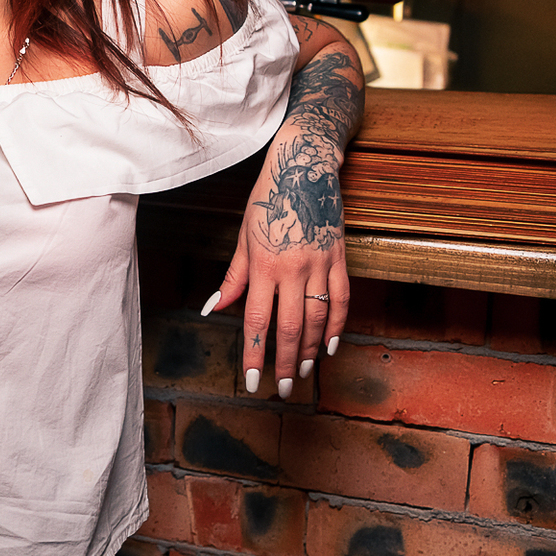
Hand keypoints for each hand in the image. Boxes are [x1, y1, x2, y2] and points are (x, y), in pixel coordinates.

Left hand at [205, 129, 350, 398]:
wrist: (303, 166)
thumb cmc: (267, 200)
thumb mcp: (243, 236)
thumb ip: (233, 276)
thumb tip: (214, 307)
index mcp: (262, 264)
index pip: (257, 320)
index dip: (255, 354)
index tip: (253, 380)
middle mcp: (292, 268)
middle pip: (290, 327)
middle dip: (285, 363)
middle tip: (282, 389)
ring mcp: (319, 263)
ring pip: (317, 319)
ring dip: (311, 351)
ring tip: (304, 373)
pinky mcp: (339, 257)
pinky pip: (341, 300)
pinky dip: (338, 326)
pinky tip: (331, 347)